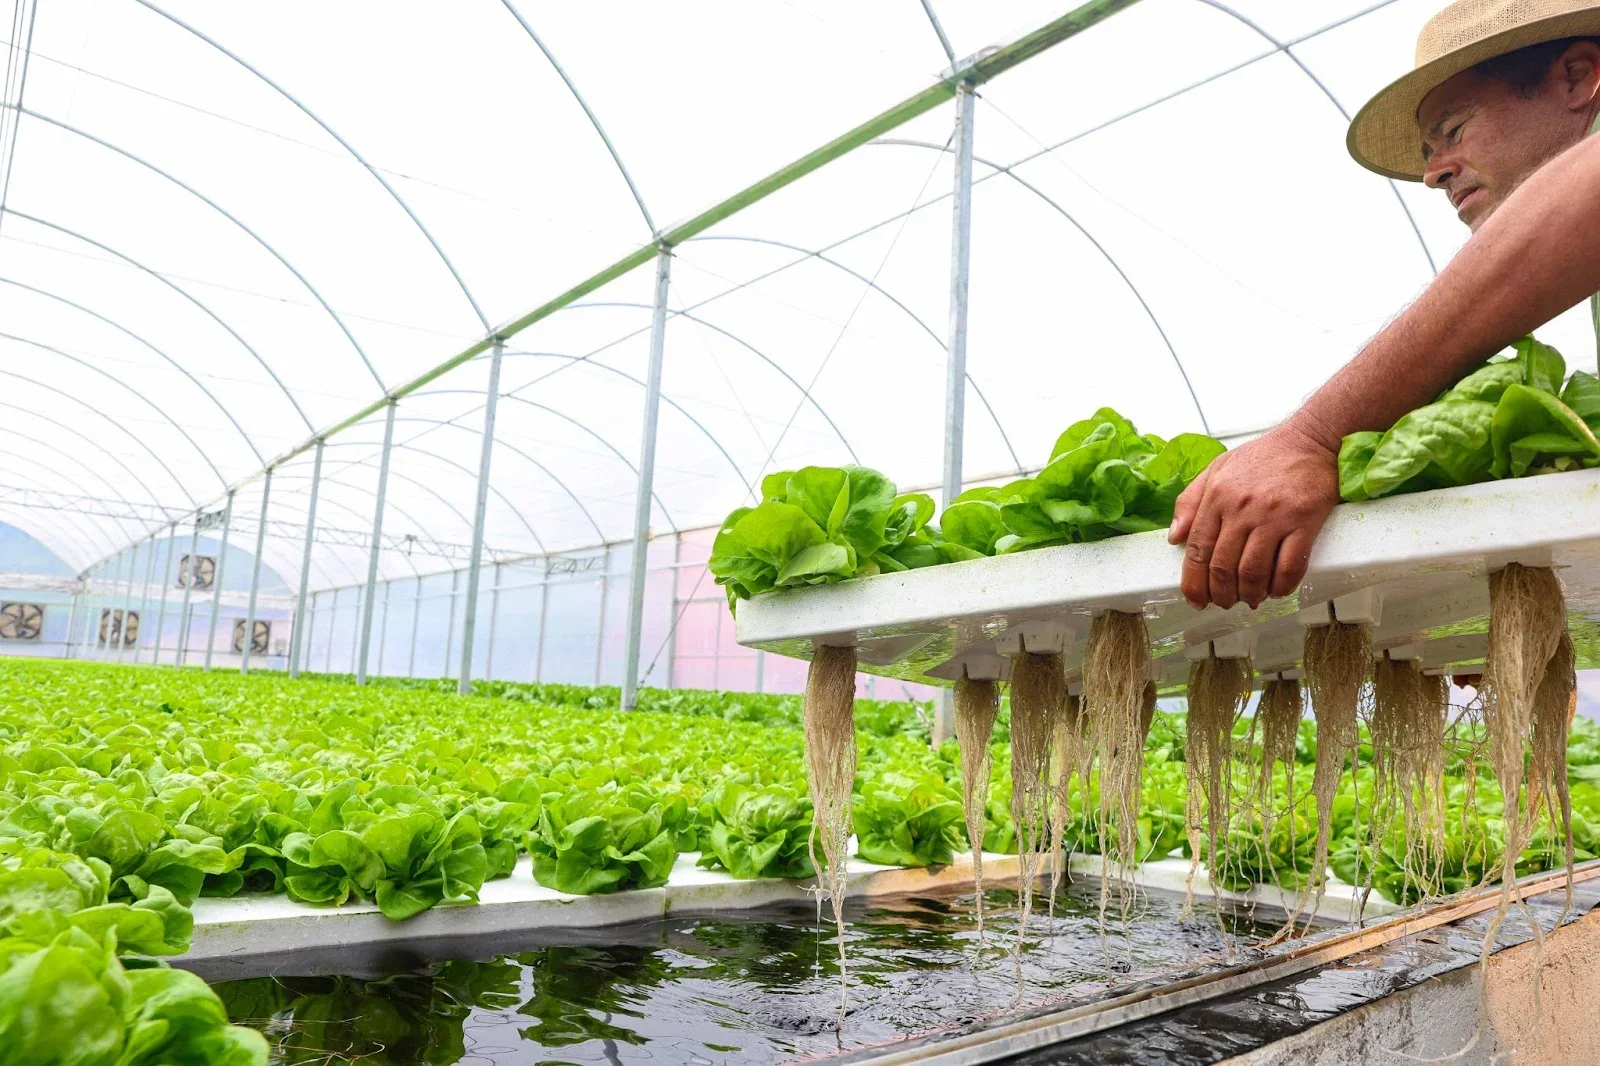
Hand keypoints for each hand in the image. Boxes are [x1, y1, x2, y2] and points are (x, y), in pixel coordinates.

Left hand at [1169, 424, 1339, 609]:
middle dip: (1221, 594)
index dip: (1194, 582)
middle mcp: (1242, 508)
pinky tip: (1276, 590)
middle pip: (1223, 567)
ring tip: (1250, 599)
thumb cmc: (1263, 457)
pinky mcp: (1305, 522)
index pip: (1197, 549)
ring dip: (1249, 594)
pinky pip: (1289, 567)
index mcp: (1217, 496)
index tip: (1195, 599)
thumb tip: (1174, 538)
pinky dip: (1280, 587)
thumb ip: (1189, 501)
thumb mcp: (1216, 469)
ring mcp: (1274, 516)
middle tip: (1224, 603)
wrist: (1310, 440)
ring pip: (1253, 572)